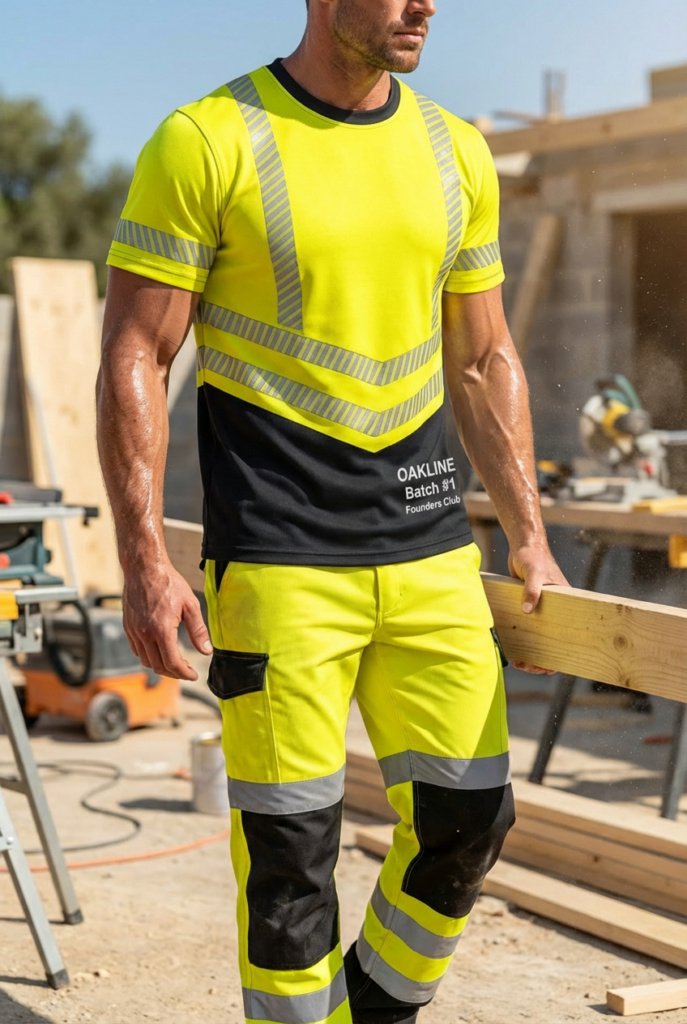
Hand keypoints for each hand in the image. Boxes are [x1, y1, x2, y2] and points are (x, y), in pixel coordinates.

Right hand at [122, 561, 211, 680]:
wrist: (144, 568)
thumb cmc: (169, 583)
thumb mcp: (190, 604)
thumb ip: (198, 630)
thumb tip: (206, 651)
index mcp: (161, 629)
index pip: (172, 663)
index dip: (184, 673)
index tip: (193, 675)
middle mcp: (144, 634)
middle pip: (158, 666)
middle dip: (174, 673)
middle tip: (187, 670)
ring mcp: (133, 631)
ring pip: (146, 661)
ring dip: (160, 666)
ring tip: (175, 661)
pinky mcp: (127, 627)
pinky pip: (137, 650)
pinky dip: (148, 656)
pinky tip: (160, 650)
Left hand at [507, 542, 567, 674]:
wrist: (523, 545)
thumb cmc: (534, 557)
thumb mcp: (534, 572)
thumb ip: (532, 590)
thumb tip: (528, 610)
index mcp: (566, 605)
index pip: (569, 637)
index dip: (560, 656)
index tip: (546, 667)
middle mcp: (555, 611)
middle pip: (553, 644)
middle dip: (541, 661)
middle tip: (525, 666)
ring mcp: (541, 610)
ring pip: (538, 639)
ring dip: (530, 653)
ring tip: (518, 661)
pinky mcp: (528, 607)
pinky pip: (526, 629)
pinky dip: (521, 640)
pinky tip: (511, 648)